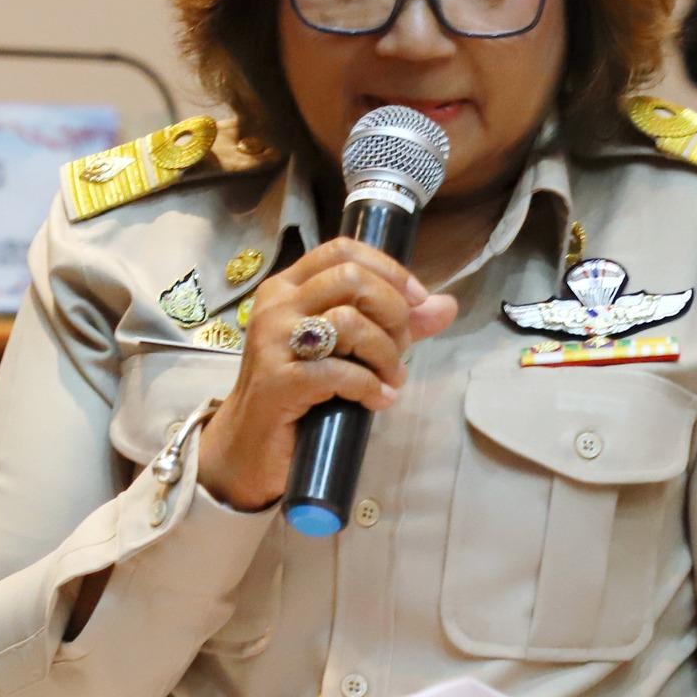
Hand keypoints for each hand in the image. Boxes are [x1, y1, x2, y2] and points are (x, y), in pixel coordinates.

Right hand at [196, 239, 456, 511]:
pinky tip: (377, 400)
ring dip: (386, 354)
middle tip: (401, 347)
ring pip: (350, 321)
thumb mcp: (344, 350)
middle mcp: (277, 305)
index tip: (417, 301)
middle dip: (392, 311)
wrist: (250, 446)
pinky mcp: (279, 381)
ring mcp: (273, 341)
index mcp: (288, 287)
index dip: (389, 270)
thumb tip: (445, 305)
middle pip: (350, 277)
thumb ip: (391, 325)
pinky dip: (370, 386)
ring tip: (390, 379)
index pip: (342, 250)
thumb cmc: (298, 393)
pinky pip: (340, 371)